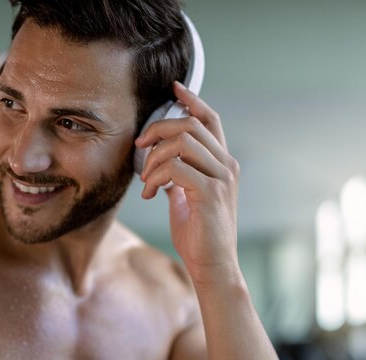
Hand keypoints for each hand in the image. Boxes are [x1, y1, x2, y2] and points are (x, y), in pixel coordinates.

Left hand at [135, 81, 240, 285]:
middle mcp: (227, 165)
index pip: (211, 119)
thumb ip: (180, 176)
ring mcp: (221, 178)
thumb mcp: (186, 197)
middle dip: (158, 129)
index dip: (192, 100)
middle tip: (139, 146)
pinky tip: (150, 193)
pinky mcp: (210, 193)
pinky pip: (176, 168)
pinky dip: (156, 176)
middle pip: (191, 125)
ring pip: (183, 142)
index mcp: (223, 163)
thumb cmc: (198, 233)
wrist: (213, 266)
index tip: (174, 88)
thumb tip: (162, 163)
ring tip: (145, 179)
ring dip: (154, 157)